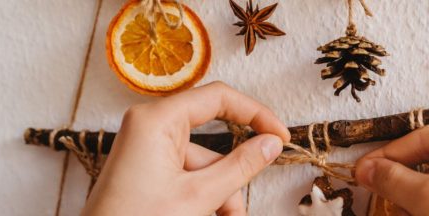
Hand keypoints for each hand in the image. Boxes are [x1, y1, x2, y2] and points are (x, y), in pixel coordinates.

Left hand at [83, 82, 290, 215]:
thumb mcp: (197, 196)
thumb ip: (240, 166)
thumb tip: (271, 143)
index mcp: (156, 120)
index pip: (218, 97)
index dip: (256, 114)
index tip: (280, 137)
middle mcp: (150, 127)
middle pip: (213, 143)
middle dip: (231, 180)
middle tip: (243, 206)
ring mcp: (148, 149)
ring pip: (204, 167)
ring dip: (219, 197)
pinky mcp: (148, 169)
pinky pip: (188, 177)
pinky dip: (202, 199)